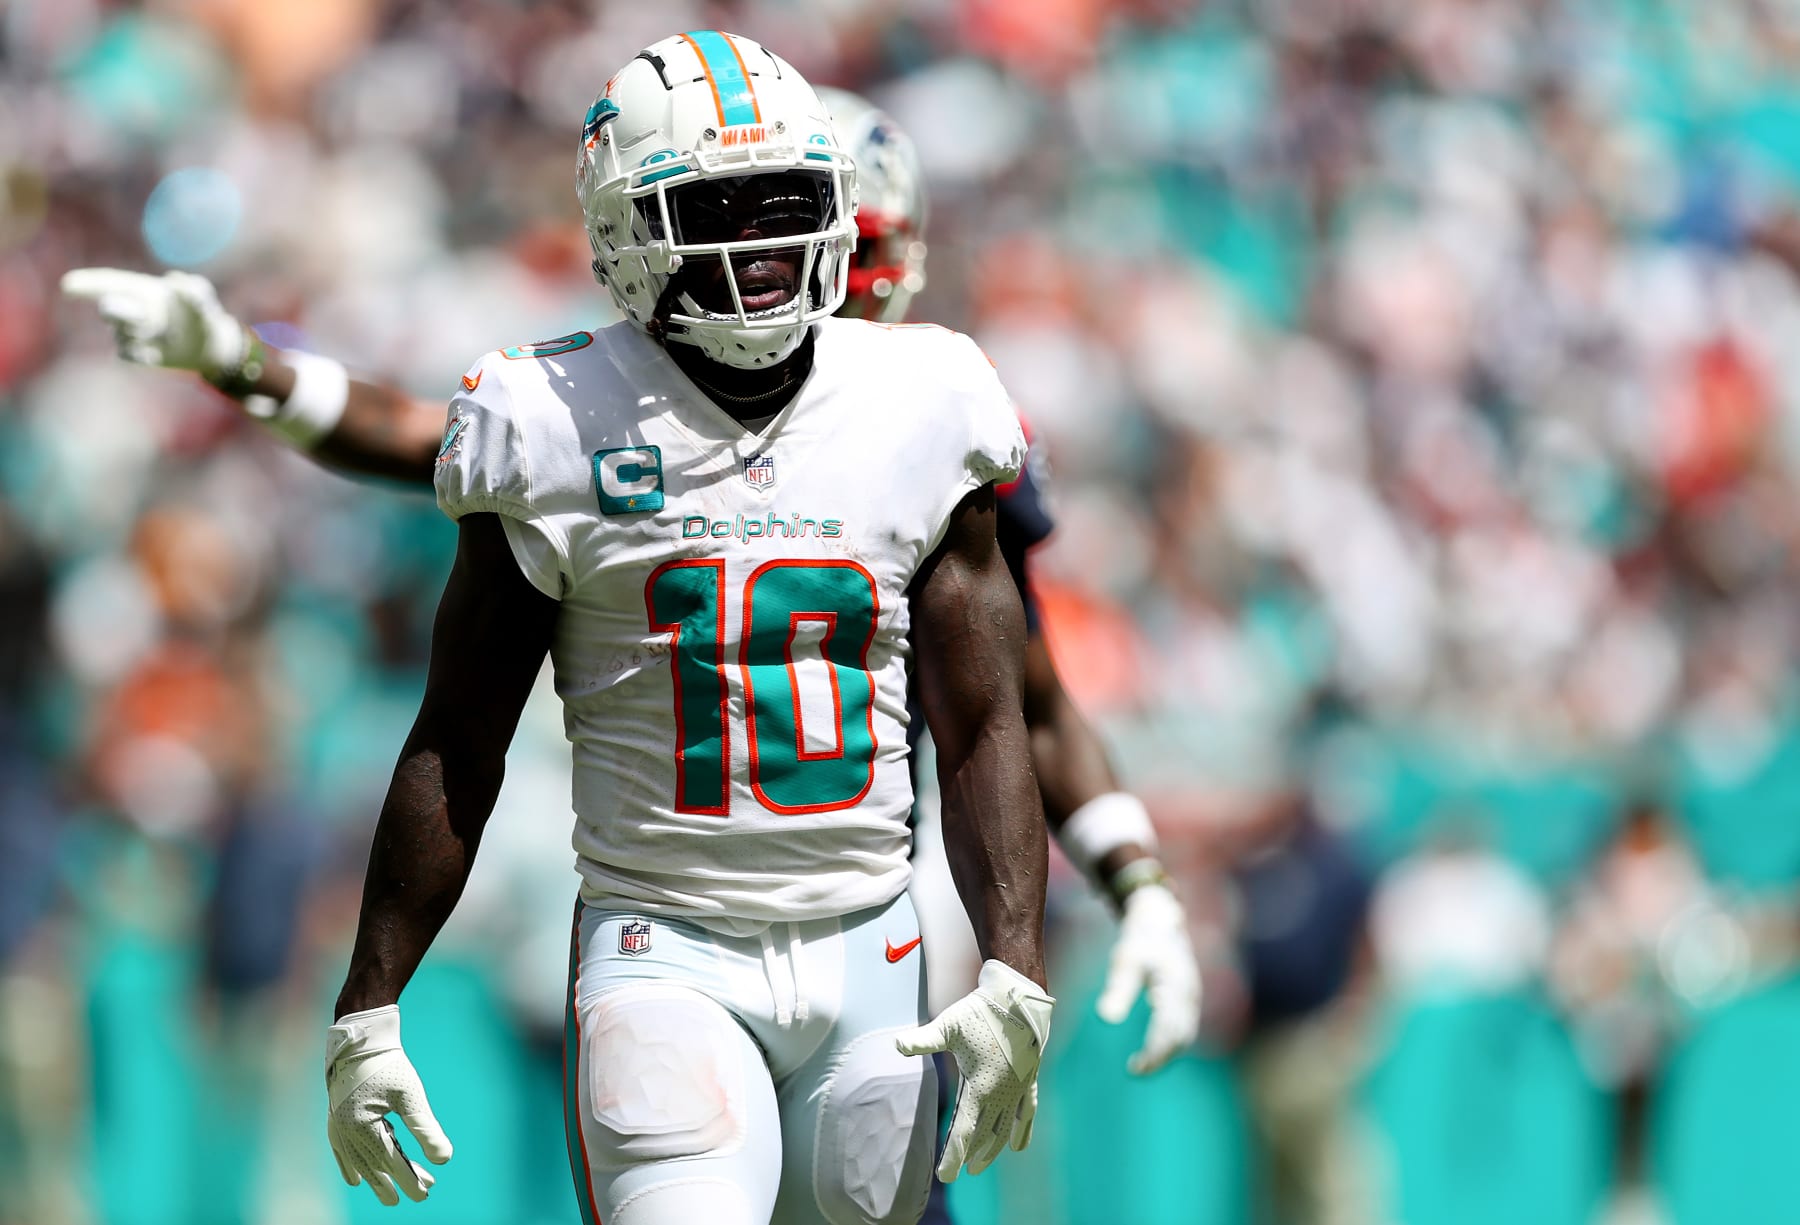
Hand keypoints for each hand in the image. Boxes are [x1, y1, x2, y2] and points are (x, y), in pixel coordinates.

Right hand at [60, 267, 252, 378]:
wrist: (209, 348)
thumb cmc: (203, 318)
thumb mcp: (204, 302)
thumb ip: (195, 290)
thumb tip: (176, 279)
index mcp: (142, 290)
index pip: (111, 283)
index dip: (89, 283)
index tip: (67, 285)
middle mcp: (132, 309)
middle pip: (111, 308)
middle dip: (117, 311)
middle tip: (127, 313)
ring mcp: (130, 332)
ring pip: (120, 334)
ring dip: (137, 335)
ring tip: (161, 335)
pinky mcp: (135, 353)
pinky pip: (126, 355)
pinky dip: (139, 354)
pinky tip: (155, 355)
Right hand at [324, 1005, 453, 1205]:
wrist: (361, 1038)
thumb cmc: (389, 1064)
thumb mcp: (411, 1095)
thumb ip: (425, 1128)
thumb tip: (445, 1159)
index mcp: (362, 1126)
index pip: (390, 1161)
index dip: (409, 1179)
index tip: (426, 1193)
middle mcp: (345, 1130)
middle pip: (374, 1165)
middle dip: (397, 1182)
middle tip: (420, 1195)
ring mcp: (337, 1125)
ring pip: (360, 1159)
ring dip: (379, 1175)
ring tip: (395, 1192)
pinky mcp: (336, 1118)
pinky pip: (341, 1150)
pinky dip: (349, 1165)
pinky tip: (355, 1181)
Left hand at [895, 959, 1052, 1181]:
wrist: (1018, 998)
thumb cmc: (980, 1012)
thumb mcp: (948, 1026)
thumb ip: (923, 1040)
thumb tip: (896, 1044)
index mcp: (981, 1088)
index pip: (965, 1133)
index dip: (953, 1156)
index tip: (945, 1176)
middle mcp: (1002, 1094)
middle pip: (985, 1136)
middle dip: (970, 1156)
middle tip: (957, 1172)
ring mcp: (1018, 1088)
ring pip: (1005, 1128)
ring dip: (993, 1149)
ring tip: (979, 1165)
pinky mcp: (1029, 1079)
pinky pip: (1028, 1111)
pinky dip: (1023, 1130)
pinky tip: (1019, 1147)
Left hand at [1097, 881, 1201, 1073]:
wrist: (1161, 919)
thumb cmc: (1141, 939)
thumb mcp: (1126, 960)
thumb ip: (1119, 988)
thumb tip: (1107, 1018)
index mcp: (1176, 986)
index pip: (1168, 1030)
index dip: (1154, 1053)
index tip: (1136, 1068)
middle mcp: (1189, 995)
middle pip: (1180, 1036)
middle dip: (1161, 1057)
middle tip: (1137, 1070)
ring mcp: (1192, 997)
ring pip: (1185, 1033)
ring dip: (1167, 1052)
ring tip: (1142, 1064)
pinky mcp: (1188, 997)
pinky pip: (1185, 1026)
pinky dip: (1171, 1041)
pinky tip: (1152, 1048)